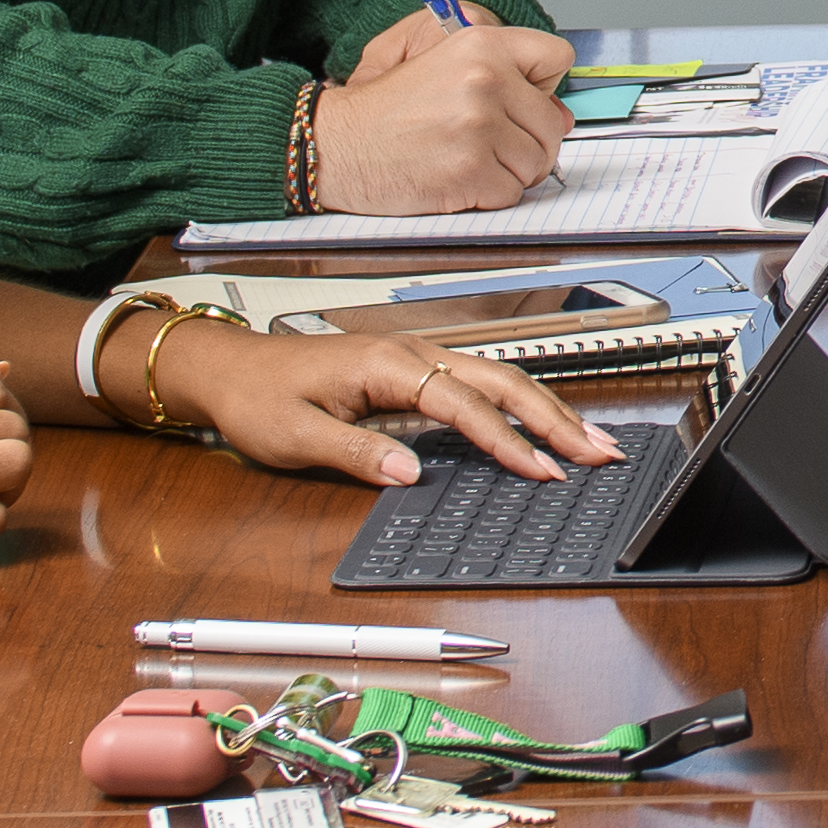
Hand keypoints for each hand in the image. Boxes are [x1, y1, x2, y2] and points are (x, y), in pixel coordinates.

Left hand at [197, 328, 615, 490]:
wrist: (229, 369)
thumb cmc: (258, 398)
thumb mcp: (296, 436)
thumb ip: (357, 453)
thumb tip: (410, 473)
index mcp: (387, 365)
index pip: (464, 403)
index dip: (506, 440)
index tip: (540, 470)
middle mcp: (411, 354)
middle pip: (501, 380)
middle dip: (555, 417)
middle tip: (599, 452)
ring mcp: (416, 359)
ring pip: (497, 379)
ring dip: (546, 409)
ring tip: (590, 441)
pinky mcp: (413, 373)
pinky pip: (478, 385)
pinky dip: (518, 405)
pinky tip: (540, 426)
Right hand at [294, 7, 579, 212]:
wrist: (334, 146)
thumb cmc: (383, 109)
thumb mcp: (436, 60)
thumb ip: (505, 73)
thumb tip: (560, 115)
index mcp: (480, 44)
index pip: (556, 57)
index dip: (542, 85)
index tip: (520, 100)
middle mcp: (485, 80)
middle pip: (550, 123)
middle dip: (525, 140)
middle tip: (483, 141)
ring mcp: (478, 127)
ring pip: (535, 162)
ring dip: (506, 170)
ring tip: (464, 158)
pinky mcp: (470, 171)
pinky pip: (510, 193)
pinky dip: (487, 195)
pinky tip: (455, 178)